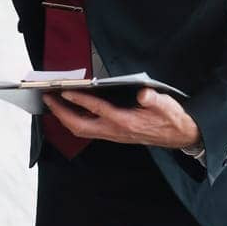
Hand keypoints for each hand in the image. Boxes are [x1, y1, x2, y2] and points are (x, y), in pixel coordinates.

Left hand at [44, 87, 201, 149]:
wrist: (179, 135)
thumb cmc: (171, 118)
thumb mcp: (167, 105)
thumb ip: (154, 99)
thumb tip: (144, 93)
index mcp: (126, 121)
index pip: (97, 109)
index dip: (80, 99)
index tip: (65, 90)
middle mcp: (115, 131)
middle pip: (80, 125)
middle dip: (61, 113)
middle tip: (47, 98)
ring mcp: (112, 135)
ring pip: (81, 130)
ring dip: (64, 118)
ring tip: (52, 103)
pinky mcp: (112, 134)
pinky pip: (87, 130)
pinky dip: (73, 121)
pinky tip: (68, 111)